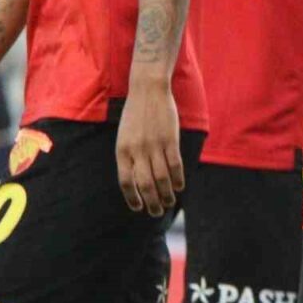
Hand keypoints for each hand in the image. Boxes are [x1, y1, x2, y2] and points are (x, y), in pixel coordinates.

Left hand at [116, 83, 182, 214]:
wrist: (148, 89)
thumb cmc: (136, 114)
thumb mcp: (125, 136)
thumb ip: (129, 157)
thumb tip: (136, 181)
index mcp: (122, 150)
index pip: (126, 182)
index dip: (132, 198)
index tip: (138, 207)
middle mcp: (137, 150)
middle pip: (144, 185)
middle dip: (151, 202)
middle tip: (157, 212)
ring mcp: (154, 145)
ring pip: (162, 178)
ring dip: (166, 194)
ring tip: (170, 202)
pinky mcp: (170, 139)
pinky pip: (175, 165)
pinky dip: (178, 179)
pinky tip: (180, 186)